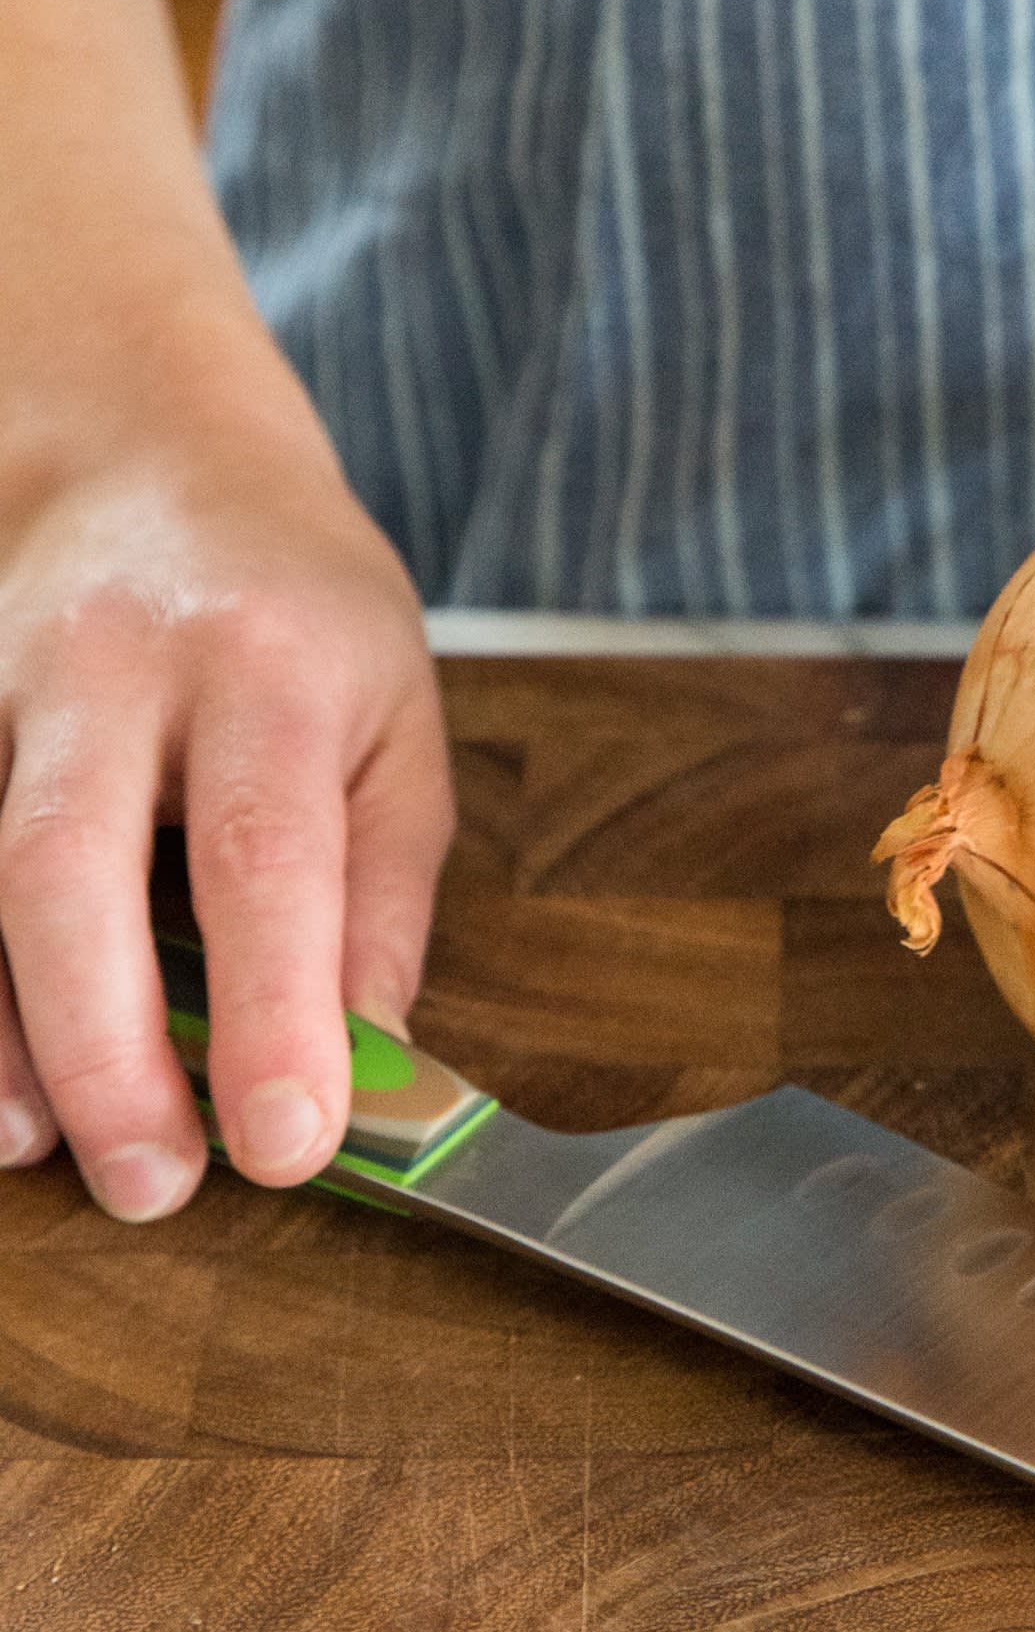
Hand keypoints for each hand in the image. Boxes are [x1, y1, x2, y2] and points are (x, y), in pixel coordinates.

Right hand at [0, 394, 453, 1217]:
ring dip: (0, 1033)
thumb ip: (386, 890)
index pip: (264, 853)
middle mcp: (111, 664)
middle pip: (66, 864)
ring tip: (50, 1152)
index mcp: (267, 660)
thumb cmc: (295, 607)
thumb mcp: (397, 716)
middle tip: (154, 1183)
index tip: (289, 1141)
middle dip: (104, 1043)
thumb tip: (374, 1058)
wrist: (140, 447)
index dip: (274, 1009)